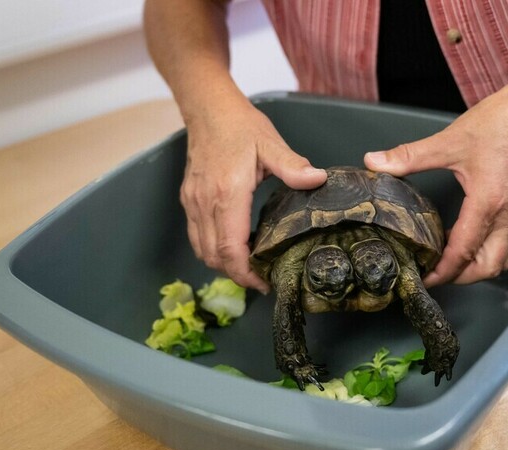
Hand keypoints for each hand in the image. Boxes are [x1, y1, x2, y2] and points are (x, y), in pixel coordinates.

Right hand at [180, 96, 326, 292]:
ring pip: (203, 251)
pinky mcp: (189, 200)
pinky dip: (214, 250)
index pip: (231, 250)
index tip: (266, 282)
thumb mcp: (270, 144)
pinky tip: (234, 247)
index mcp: (227, 194)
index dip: (247, 273)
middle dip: (238, 275)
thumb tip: (318, 180)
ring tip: (250, 267)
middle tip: (263, 279)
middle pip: (215, 257)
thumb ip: (293, 166)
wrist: (207, 109)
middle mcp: (205, 203)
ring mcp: (193, 203)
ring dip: (224, 265)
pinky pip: (197, 237)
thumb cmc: (239, 125)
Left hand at [364, 87, 507, 287]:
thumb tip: (373, 162)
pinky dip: (486, 253)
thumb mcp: (447, 141)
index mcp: (487, 202)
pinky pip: (506, 246)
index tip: (423, 278)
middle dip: (461, 277)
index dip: (442, 271)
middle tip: (434, 273)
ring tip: (448, 260)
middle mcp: (506, 216)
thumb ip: (408, 157)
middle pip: (488, 268)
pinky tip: (464, 240)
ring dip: (476, 269)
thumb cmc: (497, 124)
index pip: (463, 252)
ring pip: (501, 261)